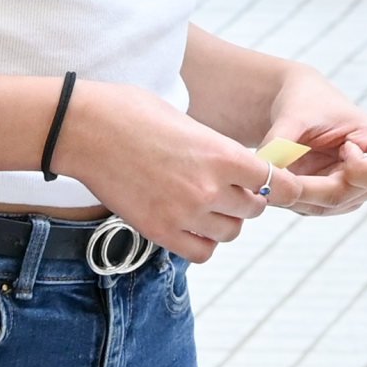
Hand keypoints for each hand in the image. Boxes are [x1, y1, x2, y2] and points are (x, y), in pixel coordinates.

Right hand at [53, 81, 275, 263]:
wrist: (85, 129)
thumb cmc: (135, 114)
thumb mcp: (190, 123)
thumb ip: (218, 151)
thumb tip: (239, 171)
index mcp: (222, 154)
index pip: (276, 183)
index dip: (281, 185)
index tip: (277, 185)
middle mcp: (209, 188)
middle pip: (255, 210)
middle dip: (249, 200)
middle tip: (232, 189)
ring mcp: (184, 213)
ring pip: (231, 233)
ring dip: (226, 221)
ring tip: (207, 204)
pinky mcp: (159, 231)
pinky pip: (202, 252)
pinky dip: (204, 242)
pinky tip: (192, 225)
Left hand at [260, 69, 366, 216]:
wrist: (298, 105)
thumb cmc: (306, 101)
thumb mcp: (294, 116)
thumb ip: (279, 145)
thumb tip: (260, 177)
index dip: (361, 171)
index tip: (344, 147)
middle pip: (343, 196)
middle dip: (304, 187)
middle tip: (273, 170)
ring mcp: (349, 191)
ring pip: (321, 207)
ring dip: (290, 193)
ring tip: (268, 169)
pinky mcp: (327, 200)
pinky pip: (306, 207)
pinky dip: (285, 195)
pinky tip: (272, 177)